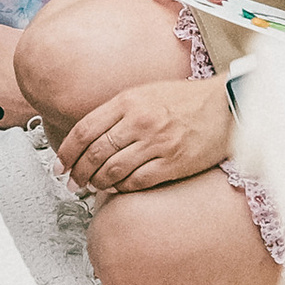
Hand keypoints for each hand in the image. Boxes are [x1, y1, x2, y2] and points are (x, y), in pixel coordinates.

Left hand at [59, 77, 233, 191]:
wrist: (225, 106)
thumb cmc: (184, 100)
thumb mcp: (144, 94)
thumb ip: (117, 112)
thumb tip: (90, 136)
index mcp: (127, 101)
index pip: (85, 129)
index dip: (67, 150)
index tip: (59, 164)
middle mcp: (139, 122)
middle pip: (96, 152)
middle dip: (78, 171)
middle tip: (72, 181)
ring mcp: (157, 143)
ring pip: (114, 170)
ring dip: (97, 182)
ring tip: (91, 187)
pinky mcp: (174, 163)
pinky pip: (138, 181)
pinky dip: (122, 188)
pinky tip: (116, 190)